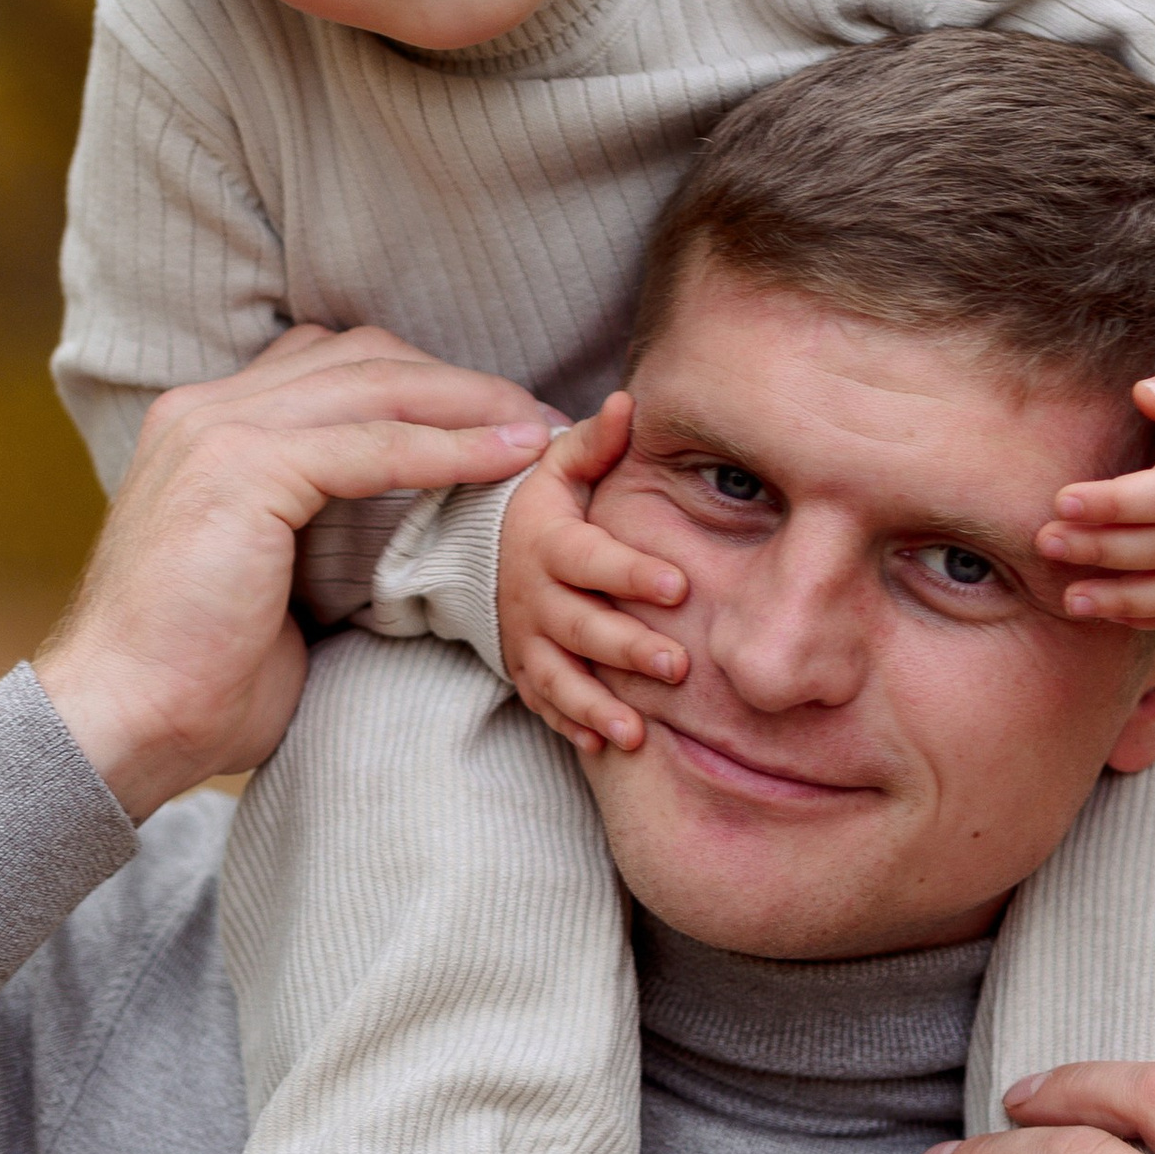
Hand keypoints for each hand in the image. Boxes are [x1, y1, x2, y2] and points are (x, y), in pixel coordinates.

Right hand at [39, 327, 549, 821]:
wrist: (123, 717)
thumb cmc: (196, 676)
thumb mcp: (263, 580)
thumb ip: (313, 533)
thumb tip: (395, 536)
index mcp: (204, 426)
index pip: (331, 367)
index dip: (422, 384)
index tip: (494, 420)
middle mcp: (206, 409)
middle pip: (362, 357)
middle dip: (458, 381)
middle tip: (535, 417)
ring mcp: (218, 431)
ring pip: (377, 386)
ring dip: (470, 402)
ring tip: (537, 430)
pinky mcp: (244, 470)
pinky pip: (374, 445)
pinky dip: (449, 448)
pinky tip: (506, 459)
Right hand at [494, 393, 688, 756]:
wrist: (476, 552)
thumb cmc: (541, 506)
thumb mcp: (556, 466)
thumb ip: (596, 442)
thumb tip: (630, 402)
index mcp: (551, 543)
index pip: (592, 559)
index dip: (632, 572)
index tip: (678, 586)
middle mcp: (535, 597)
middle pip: (583, 627)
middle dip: (628, 649)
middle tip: (677, 667)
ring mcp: (527, 640)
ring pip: (560, 678)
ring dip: (596, 707)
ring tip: (635, 734)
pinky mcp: (524, 671)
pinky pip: (544, 704)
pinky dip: (570, 727)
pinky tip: (603, 750)